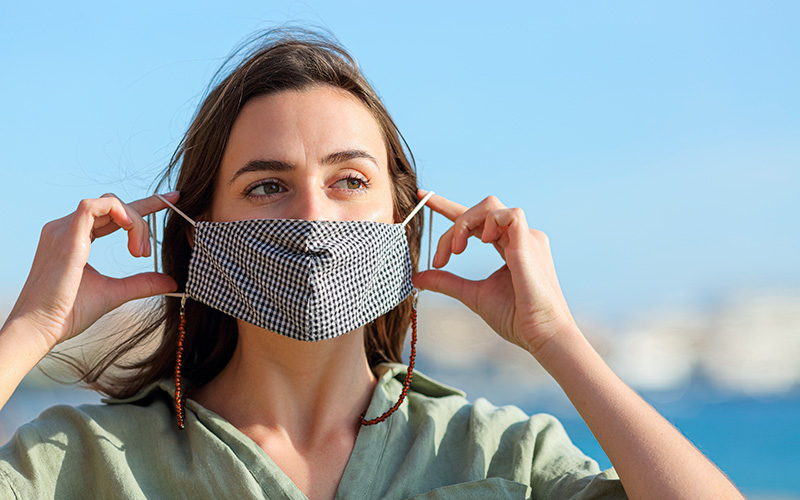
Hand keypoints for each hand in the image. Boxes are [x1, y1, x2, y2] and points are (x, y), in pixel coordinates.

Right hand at [5, 192, 178, 349]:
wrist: (42, 327)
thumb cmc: (69, 312)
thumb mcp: (116, 292)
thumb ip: (142, 283)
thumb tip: (171, 281)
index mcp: (75, 238)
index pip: (112, 213)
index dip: (144, 204)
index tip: (172, 199)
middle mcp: (67, 228)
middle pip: (114, 206)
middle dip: (141, 222)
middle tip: (145, 253)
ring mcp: (64, 229)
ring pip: (109, 203)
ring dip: (134, 222)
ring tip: (139, 252)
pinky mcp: (65, 235)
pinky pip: (94, 205)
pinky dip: (119, 211)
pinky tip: (131, 229)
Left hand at [412, 191, 577, 355]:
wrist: (540, 335)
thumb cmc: (515, 318)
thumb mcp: (473, 295)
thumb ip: (447, 282)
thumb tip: (417, 277)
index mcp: (509, 247)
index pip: (477, 219)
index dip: (448, 207)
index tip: (423, 198)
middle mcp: (519, 237)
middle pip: (479, 210)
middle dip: (452, 224)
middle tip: (439, 258)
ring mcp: (527, 237)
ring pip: (490, 205)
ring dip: (464, 224)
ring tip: (456, 252)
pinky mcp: (530, 242)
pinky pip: (510, 214)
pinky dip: (489, 223)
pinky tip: (480, 243)